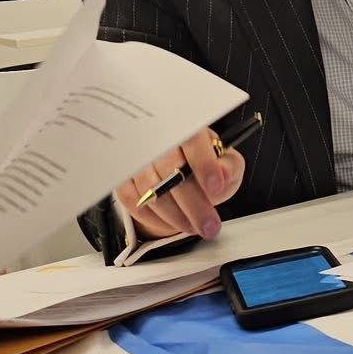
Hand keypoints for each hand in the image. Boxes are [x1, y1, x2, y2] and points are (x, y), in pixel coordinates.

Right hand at [113, 127, 245, 240]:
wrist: (174, 166)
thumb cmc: (200, 160)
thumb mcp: (224, 159)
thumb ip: (229, 166)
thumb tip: (223, 175)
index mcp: (186, 126)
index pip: (193, 140)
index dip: (205, 164)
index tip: (216, 187)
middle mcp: (156, 137)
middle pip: (171, 170)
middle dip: (194, 205)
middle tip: (209, 226)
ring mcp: (135, 156)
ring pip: (152, 190)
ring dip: (176, 216)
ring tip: (195, 227)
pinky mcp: (122, 177)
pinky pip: (134, 202)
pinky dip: (155, 219)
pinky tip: (173, 222)